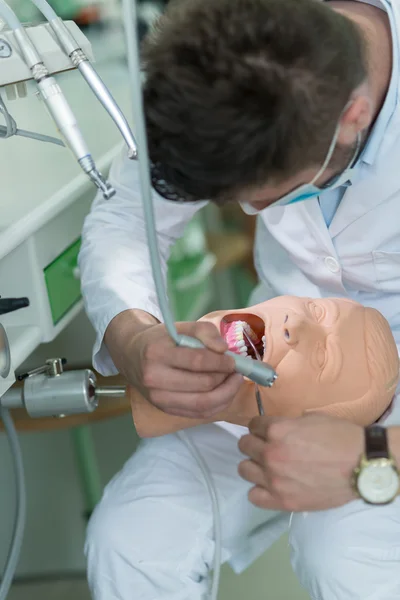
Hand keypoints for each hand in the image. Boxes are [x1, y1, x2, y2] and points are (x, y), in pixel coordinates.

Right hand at [106, 311, 242, 417]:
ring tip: (233, 382)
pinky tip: (224, 393)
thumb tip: (224, 349)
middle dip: (226, 379)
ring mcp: (158, 398)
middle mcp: (154, 379)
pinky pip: (198, 414)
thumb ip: (204, 331)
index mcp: (157, 353)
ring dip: (226, 394)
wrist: (132, 354)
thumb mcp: (179, 327)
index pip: (198, 361)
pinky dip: (216, 405)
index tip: (233, 360)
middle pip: (203, 385)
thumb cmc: (160, 339)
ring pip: (203, 404)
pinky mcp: (164, 409)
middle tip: (236, 371)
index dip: (221, 362)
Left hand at [238, 414, 363, 511]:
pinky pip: (254, 496)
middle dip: (255, 444)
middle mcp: (270, 453)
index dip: (261, 427)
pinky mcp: (282, 500)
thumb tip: (278, 428)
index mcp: (277, 430)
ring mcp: (274, 479)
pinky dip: (260, 490)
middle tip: (268, 447)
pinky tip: (270, 486)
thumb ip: (288, 424)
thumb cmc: (340, 437)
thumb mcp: (311, 419)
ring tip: (268, 467)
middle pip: (245, 445)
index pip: (253, 425)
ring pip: (244, 469)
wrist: (361, 465)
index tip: (267, 432)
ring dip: (254, 465)